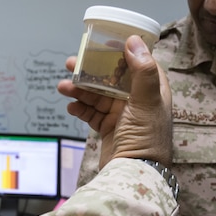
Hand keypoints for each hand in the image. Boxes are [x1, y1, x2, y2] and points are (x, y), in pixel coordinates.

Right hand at [57, 35, 171, 168]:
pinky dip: (80, 109)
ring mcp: (122, 116)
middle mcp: (138, 101)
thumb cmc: (146, 138)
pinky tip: (71, 107)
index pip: (137, 64)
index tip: (102, 43)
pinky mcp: (108, 129)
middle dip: (90, 71)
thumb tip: (133, 40)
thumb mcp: (147, 102)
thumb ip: (143, 71)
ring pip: (97, 95)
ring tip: (63, 87)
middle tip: (70, 63)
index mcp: (152, 91)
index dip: (121, 52)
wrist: (133, 175)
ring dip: (80, 90)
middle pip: (111, 78)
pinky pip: (91, 113)